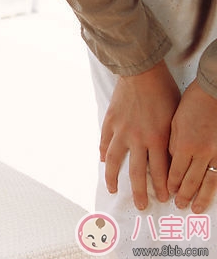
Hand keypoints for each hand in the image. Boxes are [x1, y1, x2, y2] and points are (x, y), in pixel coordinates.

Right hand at [100, 61, 180, 209]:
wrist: (141, 72)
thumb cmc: (163, 91)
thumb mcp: (175, 118)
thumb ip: (170, 139)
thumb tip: (168, 157)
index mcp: (157, 139)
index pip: (160, 171)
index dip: (162, 187)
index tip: (164, 199)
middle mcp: (138, 139)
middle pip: (137, 173)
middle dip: (140, 192)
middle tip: (142, 206)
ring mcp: (121, 131)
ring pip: (115, 161)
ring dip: (113, 178)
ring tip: (113, 189)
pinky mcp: (110, 121)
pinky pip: (105, 142)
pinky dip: (103, 153)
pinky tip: (103, 161)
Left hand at [167, 80, 216, 211]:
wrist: (213, 92)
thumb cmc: (191, 103)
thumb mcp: (174, 122)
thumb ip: (172, 144)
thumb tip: (170, 161)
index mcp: (183, 144)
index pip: (174, 171)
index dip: (170, 184)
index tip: (167, 192)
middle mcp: (200, 152)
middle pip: (190, 180)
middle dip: (183, 195)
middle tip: (179, 206)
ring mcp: (216, 152)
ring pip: (208, 181)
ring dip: (201, 196)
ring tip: (195, 208)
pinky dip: (215, 184)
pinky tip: (212, 192)